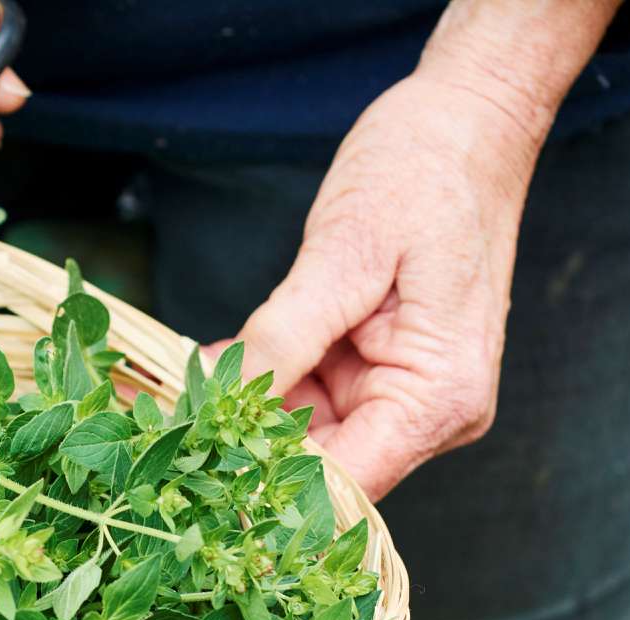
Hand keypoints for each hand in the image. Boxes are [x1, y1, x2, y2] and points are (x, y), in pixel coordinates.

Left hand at [210, 0, 619, 499]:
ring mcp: (403, 392)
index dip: (267, 487)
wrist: (466, 122)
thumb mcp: (345, 253)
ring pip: (305, 433)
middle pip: (322, 465)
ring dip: (242, 413)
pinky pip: (307, 395)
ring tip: (175, 388)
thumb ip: (285, 335)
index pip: (347, 482)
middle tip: (163, 425)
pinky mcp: (377, 369)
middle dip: (242, 446)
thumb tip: (226, 401)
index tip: (194, 471)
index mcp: (439, 396)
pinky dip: (260, 381)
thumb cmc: (422, 173)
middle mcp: (429, 412)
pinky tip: (209, 362)